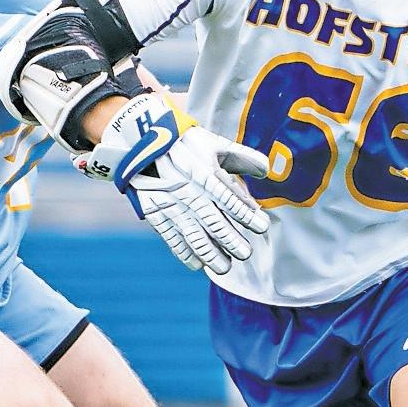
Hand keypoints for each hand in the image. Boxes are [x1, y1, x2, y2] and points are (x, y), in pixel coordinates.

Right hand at [73, 95, 269, 273]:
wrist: (141, 138)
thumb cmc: (186, 142)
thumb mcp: (214, 143)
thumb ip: (242, 157)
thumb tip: (266, 170)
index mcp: (205, 173)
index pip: (230, 198)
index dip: (247, 214)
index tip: (262, 227)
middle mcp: (188, 191)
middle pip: (213, 222)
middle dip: (231, 240)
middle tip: (246, 254)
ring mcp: (170, 203)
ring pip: (192, 234)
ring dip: (210, 253)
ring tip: (225, 267)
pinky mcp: (154, 210)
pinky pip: (169, 236)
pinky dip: (182, 252)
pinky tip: (196, 264)